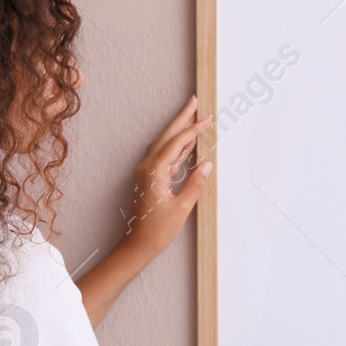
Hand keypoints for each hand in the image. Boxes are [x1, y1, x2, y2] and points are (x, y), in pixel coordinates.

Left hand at [120, 95, 213, 259]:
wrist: (138, 244)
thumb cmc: (157, 229)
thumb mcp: (181, 208)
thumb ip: (195, 184)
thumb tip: (207, 164)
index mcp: (154, 172)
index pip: (176, 143)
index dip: (193, 129)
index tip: (207, 118)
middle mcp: (147, 168)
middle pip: (167, 136)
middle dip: (182, 118)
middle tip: (195, 101)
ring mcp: (147, 172)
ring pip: (165, 144)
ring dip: (179, 130)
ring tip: (194, 117)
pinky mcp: (150, 179)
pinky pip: (166, 157)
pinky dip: (178, 148)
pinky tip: (189, 144)